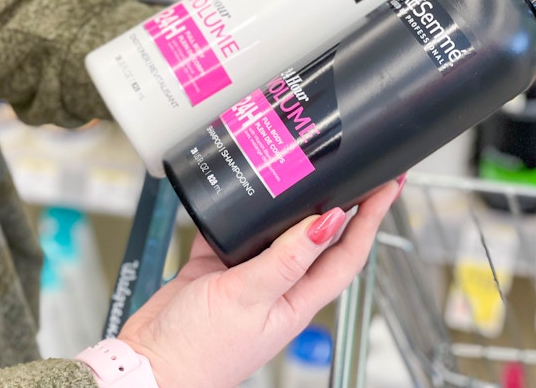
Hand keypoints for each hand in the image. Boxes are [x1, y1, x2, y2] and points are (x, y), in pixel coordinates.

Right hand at [119, 177, 403, 387]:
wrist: (149, 365)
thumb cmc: (201, 352)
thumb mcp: (249, 297)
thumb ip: (287, 259)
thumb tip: (328, 223)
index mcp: (297, 300)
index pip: (347, 254)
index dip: (370, 220)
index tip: (385, 187)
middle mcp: (277, 287)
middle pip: (319, 238)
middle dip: (341, 205)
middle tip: (353, 170)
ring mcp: (247, 275)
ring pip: (278, 231)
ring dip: (292, 202)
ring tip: (303, 171)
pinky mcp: (216, 266)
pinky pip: (235, 229)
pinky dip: (239, 209)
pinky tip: (241, 190)